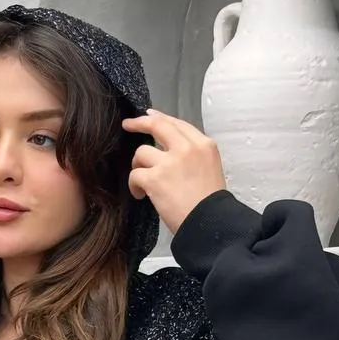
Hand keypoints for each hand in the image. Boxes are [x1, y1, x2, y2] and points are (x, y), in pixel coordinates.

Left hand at [121, 109, 226, 234]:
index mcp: (204, 145)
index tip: (150, 116)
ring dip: (138, 166)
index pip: (178, 124)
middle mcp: (187, 149)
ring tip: (143, 182)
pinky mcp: (155, 179)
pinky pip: (135, 174)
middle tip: (128, 125)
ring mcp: (170, 163)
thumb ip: (193, 156)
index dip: (161, 118)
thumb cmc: (210, 204)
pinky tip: (140, 194)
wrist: (210, 223)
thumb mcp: (210, 169)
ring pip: (141, 152)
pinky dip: (134, 185)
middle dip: (139, 122)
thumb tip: (169, 150)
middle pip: (158, 125)